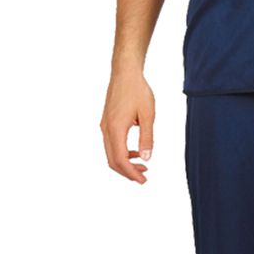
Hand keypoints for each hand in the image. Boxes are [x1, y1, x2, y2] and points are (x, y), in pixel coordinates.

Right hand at [101, 66, 155, 183]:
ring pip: (110, 153)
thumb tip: (146, 158)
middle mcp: (106, 129)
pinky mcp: (106, 122)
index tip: (143, 180)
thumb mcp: (148, 115)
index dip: (131, 173)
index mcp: (116, 129)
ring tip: (142, 166)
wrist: (125, 73)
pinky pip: (111, 144)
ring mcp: (104, 126)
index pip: (121, 159)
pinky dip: (121, 152)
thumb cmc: (138, 90)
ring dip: (125, 163)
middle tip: (143, 178)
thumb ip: (147, 138)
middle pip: (112, 160)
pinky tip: (135, 151)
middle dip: (127, 172)